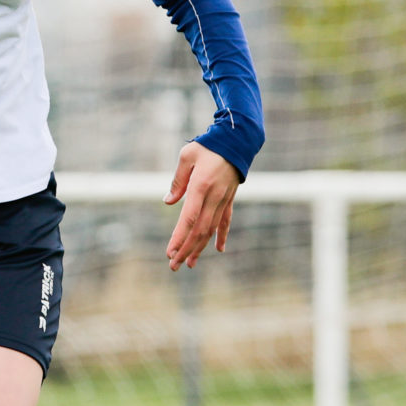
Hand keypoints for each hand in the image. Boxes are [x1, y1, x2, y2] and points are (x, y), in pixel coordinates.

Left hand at [164, 141, 239, 271]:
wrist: (237, 140)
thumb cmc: (208, 145)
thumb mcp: (187, 156)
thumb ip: (178, 181)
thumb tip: (168, 202)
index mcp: (201, 186)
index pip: (188, 219)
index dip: (179, 238)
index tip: (170, 252)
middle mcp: (214, 197)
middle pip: (199, 230)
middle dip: (186, 250)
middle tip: (174, 266)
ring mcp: (224, 199)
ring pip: (211, 229)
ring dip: (200, 248)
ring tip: (189, 263)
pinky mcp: (230, 198)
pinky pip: (226, 221)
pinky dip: (222, 236)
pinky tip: (218, 249)